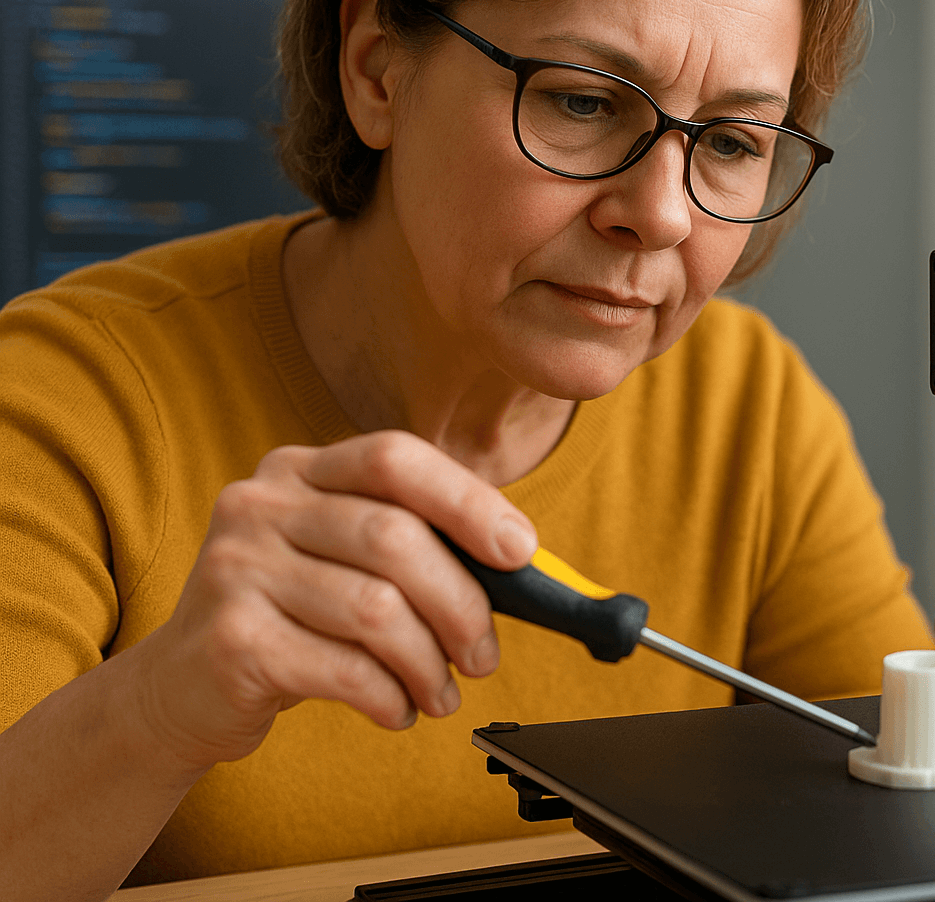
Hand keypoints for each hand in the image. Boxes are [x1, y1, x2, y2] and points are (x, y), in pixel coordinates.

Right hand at [134, 430, 536, 770]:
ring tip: (441, 692)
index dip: (468, 502)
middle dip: (462, 604)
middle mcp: (260, 504)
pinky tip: (397, 709)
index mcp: (299, 469)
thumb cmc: (291, 617)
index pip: (395, 459)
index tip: (520, 551)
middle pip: (395, 538)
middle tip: (484, 655)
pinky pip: (345, 668)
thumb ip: (416, 545)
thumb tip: (521, 567)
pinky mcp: (230, 639)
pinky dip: (390, 696)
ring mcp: (236, 567)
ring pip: (377, 609)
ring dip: (430, 663)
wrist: (181, 687)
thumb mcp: (343, 560)